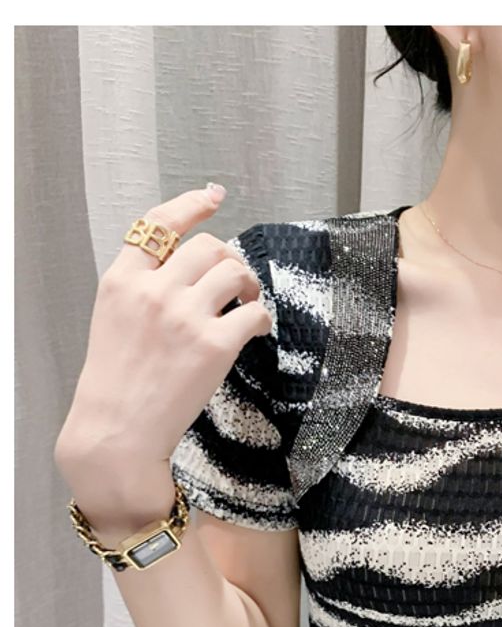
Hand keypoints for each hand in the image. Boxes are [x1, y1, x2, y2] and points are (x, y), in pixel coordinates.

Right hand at [54, 184, 271, 474]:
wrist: (118, 431)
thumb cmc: (118, 382)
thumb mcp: (114, 320)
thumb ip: (145, 289)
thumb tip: (191, 270)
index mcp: (122, 279)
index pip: (159, 223)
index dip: (191, 204)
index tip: (214, 195)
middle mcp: (153, 290)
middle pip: (209, 246)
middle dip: (229, 259)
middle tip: (236, 284)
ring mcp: (185, 315)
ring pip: (234, 271)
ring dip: (249, 285)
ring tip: (247, 305)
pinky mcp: (215, 344)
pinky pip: (254, 312)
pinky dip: (262, 317)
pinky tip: (256, 330)